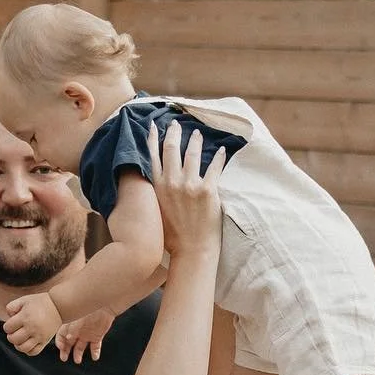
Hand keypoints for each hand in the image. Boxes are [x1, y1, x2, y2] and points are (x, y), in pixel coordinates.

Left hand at [4, 292, 62, 355]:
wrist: (58, 306)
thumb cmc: (39, 302)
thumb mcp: (23, 300)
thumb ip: (11, 307)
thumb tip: (8, 318)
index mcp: (25, 317)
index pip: (8, 328)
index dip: (7, 326)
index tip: (12, 323)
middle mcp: (32, 328)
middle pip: (13, 339)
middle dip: (11, 336)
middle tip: (15, 332)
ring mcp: (39, 336)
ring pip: (23, 348)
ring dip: (18, 345)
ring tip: (20, 339)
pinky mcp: (45, 341)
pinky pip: (34, 352)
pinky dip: (28, 350)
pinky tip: (27, 343)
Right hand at [57, 308, 113, 363]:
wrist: (105, 305)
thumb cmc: (89, 309)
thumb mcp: (78, 319)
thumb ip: (73, 329)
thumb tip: (68, 338)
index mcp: (70, 325)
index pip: (61, 336)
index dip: (60, 343)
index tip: (61, 348)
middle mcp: (77, 331)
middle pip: (69, 344)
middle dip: (65, 351)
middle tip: (64, 358)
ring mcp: (87, 334)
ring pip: (80, 347)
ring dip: (78, 354)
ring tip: (77, 360)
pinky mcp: (97, 336)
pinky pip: (95, 347)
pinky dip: (95, 353)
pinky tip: (95, 357)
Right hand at [148, 120, 222, 262]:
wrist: (191, 251)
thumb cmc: (172, 237)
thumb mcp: (156, 212)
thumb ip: (156, 193)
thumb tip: (157, 183)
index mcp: (157, 187)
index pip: (153, 156)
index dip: (154, 138)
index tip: (155, 126)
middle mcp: (171, 183)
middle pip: (171, 149)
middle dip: (174, 133)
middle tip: (177, 124)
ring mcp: (190, 185)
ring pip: (192, 154)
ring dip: (195, 141)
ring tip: (198, 134)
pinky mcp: (208, 191)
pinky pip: (214, 167)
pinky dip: (219, 157)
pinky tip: (222, 150)